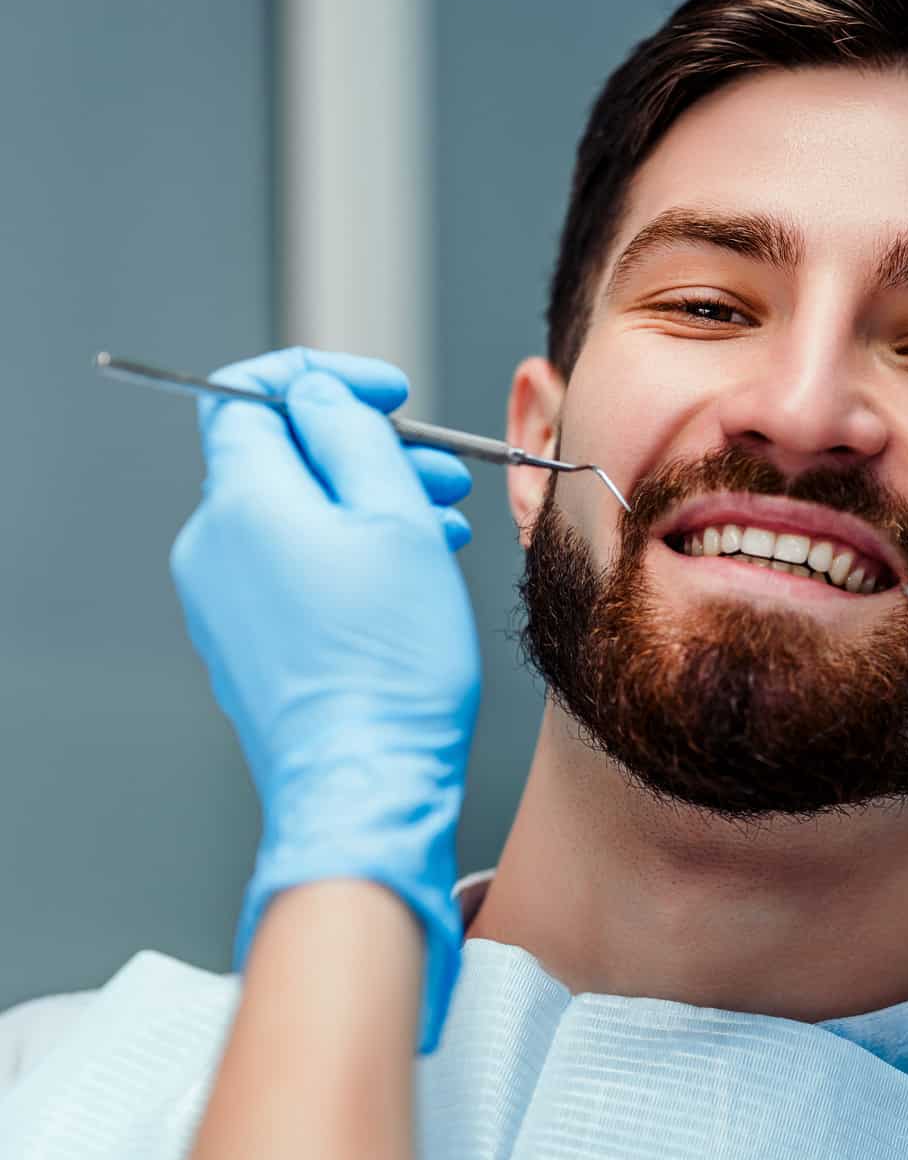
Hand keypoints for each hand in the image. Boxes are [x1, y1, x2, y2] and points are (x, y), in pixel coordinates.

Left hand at [169, 348, 479, 1050]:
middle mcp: (213, 547)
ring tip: (441, 525)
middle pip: (282, 457)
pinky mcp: (247, 645)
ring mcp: (223, 601)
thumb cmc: (390, 662)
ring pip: (295, 514)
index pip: (250, 395)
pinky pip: (292, 568)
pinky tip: (410, 575)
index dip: (323, 380)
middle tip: (439, 470)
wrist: (366, 780)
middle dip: (365, 448)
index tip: (388, 394)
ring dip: (367, 502)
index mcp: (243, 503)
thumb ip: (352, 437)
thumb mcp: (395, 519)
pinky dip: (349, 551)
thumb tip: (319, 396)